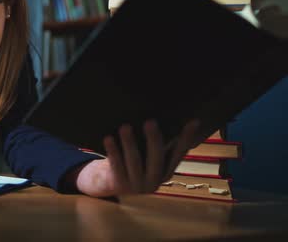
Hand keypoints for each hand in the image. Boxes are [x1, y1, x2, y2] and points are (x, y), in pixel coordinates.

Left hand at [74, 119, 199, 196]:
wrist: (108, 183)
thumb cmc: (132, 162)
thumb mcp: (147, 156)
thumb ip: (158, 144)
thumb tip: (173, 116)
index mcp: (166, 172)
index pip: (179, 153)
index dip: (186, 138)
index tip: (193, 121)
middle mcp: (154, 181)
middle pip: (156, 159)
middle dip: (154, 139)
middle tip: (150, 121)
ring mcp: (137, 185)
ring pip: (134, 162)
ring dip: (129, 143)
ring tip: (125, 126)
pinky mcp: (120, 185)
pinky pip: (116, 166)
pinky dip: (113, 151)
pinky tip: (108, 138)